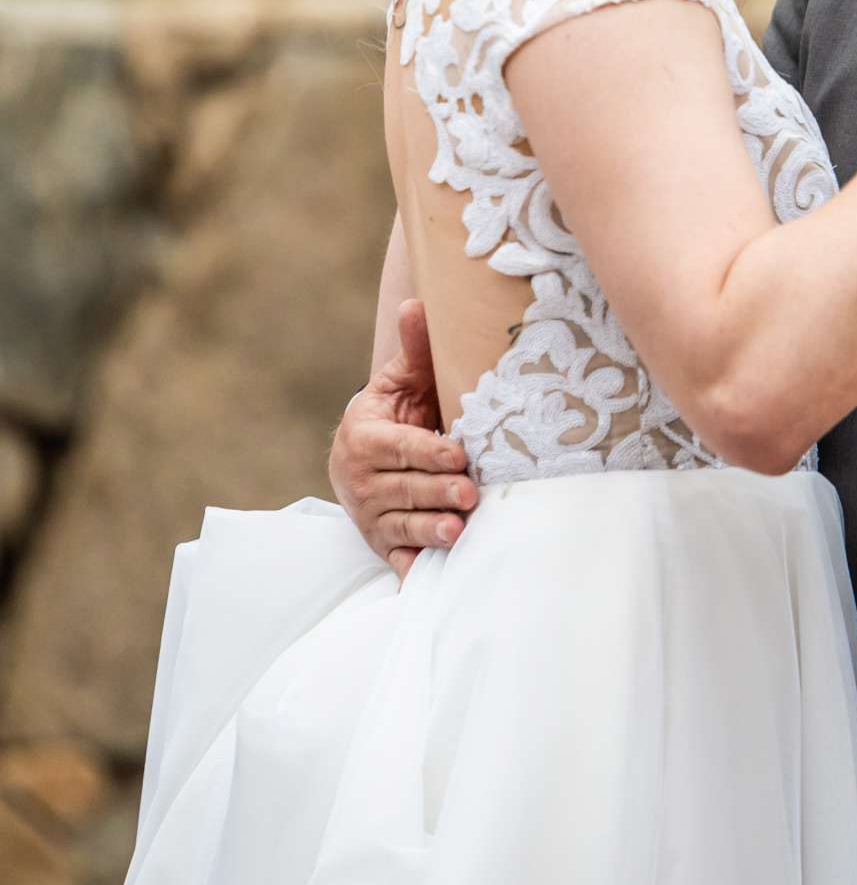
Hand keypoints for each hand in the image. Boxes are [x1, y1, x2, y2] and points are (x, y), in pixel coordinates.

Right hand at [329, 298, 476, 580]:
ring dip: (428, 531)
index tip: (459, 453)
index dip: (427, 451)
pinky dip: (412, 570)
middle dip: (436, 492)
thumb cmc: (396, 413)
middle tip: (470, 494)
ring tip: (457, 532)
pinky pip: (396, 560)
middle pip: (403, 488)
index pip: (398, 447)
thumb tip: (417, 304)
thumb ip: (414, 350)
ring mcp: (369, 516)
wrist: (366, 455)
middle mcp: (359, 480)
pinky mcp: (381, 544)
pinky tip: (431, 580)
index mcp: (364, 437)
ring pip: (400, 525)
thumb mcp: (400, 382)